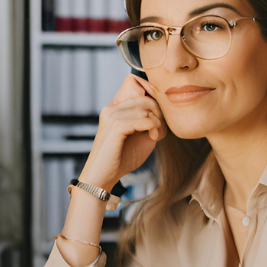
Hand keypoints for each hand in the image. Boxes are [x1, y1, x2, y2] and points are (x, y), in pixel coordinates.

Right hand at [80, 74, 167, 189]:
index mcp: (114, 108)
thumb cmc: (121, 158)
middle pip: (145, 98)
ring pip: (146, 108)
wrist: (102, 177)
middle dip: (158, 113)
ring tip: (155, 135)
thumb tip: (164, 108)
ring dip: (157, 123)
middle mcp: (111, 108)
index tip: (159, 118)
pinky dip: (153, 128)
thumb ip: (147, 120)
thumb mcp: (139, 135)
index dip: (154, 99)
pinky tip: (152, 138)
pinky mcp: (116, 127)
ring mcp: (112, 116)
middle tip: (159, 130)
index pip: (136, 88)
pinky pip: (144, 120)